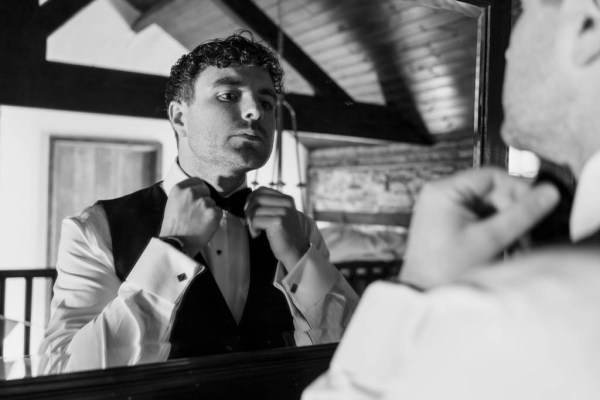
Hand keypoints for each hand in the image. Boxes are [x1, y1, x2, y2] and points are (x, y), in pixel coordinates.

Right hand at [159, 178, 222, 256]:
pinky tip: (204, 226)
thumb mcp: (172, 204)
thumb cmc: (173, 228)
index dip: (198, 190)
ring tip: (198, 222)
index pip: (196, 181)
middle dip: (204, 200)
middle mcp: (191, 192)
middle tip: (197, 214)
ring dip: (209, 211)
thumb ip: (184, 195)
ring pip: (212, 203)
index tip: (197, 198)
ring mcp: (203, 202)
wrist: (176, 244)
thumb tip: (198, 190)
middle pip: (206, 190)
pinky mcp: (213, 212)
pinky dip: (214, 219)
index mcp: (179, 189)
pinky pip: (219, 212)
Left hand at [244, 187, 308, 269]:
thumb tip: (248, 201)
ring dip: (250, 221)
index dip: (250, 199)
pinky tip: (257, 234)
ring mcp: (283, 211)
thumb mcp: (280, 215)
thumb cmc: (284, 236)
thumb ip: (270, 206)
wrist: (296, 252)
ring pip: (255, 210)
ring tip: (256, 230)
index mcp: (287, 199)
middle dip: (248, 210)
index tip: (249, 211)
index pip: (262, 190)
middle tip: (250, 222)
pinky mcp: (278, 221)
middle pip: (256, 198)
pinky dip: (253, 228)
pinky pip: (255, 220)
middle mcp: (286, 203)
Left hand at [400, 168, 559, 288]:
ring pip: (486, 208)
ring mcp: (441, 209)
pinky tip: (503, 249)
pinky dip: (493, 232)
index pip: (491, 176)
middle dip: (511, 213)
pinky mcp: (445, 224)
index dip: (518, 190)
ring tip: (516, 246)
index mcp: (444, 191)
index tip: (537, 206)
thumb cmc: (445, 269)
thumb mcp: (489, 239)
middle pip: (490, 192)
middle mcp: (440, 195)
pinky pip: (477, 220)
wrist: (421, 294)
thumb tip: (549, 192)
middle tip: (527, 234)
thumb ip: (521, 214)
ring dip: (505, 225)